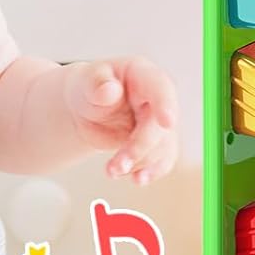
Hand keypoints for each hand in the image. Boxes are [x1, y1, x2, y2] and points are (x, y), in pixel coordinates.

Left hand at [62, 57, 177, 184]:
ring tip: (111, 171)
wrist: (87, 109)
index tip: (167, 122)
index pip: (160, 88)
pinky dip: (150, 172)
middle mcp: (158, 97)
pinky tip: (137, 179)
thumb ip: (97, 84)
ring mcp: (159, 122)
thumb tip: (110, 91)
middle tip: (114, 166)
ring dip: (138, 163)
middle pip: (159, 126)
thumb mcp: (86, 82)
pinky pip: (163, 160)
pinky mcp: (157, 143)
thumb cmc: (89, 89)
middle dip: (139, 148)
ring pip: (161, 147)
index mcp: (144, 75)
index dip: (166, 104)